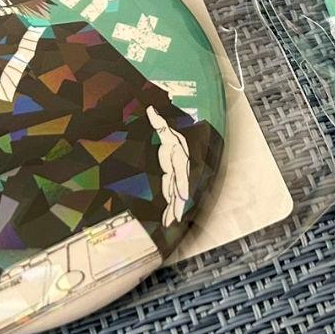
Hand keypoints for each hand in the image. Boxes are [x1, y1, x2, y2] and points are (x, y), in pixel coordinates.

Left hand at [147, 105, 190, 226]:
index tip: (183, 196)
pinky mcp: (171, 181)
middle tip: (177, 218)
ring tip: (171, 222)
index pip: (181, 172)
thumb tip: (151, 110)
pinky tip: (167, 218)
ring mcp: (175, 177)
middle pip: (180, 188)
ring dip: (174, 210)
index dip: (182, 184)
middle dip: (179, 204)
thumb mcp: (164, 128)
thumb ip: (158, 122)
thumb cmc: (171, 135)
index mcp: (178, 157)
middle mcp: (179, 169)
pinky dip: (170, 207)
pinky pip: (171, 196)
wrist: (176, 141)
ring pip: (176, 195)